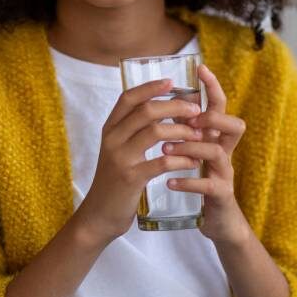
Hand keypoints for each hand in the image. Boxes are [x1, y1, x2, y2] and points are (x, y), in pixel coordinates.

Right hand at [75, 77, 204, 245]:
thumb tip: (159, 109)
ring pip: (155, 132)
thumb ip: (132, 132)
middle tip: (195, 110)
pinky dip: (181, 159)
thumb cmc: (114, 181)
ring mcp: (121, 158)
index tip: (172, 82)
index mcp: (109, 129)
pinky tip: (193, 161)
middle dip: (175, 106)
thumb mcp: (117, 151)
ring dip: (182, 131)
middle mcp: (112, 139)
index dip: (150, 87)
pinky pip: (161, 162)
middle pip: (146, 110)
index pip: (128, 98)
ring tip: (198, 135)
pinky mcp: (131, 178)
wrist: (99, 215)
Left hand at [165, 64, 250, 245]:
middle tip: (189, 118)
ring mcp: (225, 173)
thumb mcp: (195, 153)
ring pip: (216, 152)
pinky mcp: (220, 196)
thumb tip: (166, 103)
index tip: (201, 68)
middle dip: (213, 117)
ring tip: (165, 150)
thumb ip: (185, 130)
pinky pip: (208, 185)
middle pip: (234, 125)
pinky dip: (188, 182)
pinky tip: (169, 181)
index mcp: (217, 138)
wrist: (218, 222)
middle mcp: (225, 152)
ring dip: (190, 147)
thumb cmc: (203, 183)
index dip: (214, 87)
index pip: (220, 106)